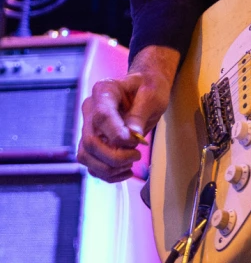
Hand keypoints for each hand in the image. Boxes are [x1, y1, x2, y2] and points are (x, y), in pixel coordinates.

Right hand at [77, 45, 178, 183]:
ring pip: (86, 156)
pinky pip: (91, 164)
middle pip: (90, 141)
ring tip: (131, 163)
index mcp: (104, 91)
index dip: (117, 135)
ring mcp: (89, 126)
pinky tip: (125, 171)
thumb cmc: (150, 88)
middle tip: (137, 155)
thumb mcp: (152, 96)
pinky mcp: (92, 141)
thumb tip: (133, 135)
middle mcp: (90, 108)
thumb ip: (140, 114)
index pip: (102, 117)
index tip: (137, 142)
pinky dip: (107, 173)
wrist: (146, 89)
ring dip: (109, 168)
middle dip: (114, 156)